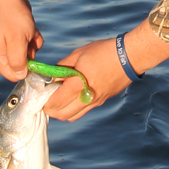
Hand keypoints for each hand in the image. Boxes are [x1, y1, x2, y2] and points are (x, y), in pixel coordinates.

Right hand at [0, 0, 42, 80]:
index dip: (26, 68)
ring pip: (26, 53)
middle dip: (30, 53)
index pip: (14, 75)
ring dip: (32, 43)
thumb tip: (20, 75)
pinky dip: (31, 36)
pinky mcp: (11, 36)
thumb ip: (18, 61)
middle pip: (21, 64)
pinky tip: (30, 27)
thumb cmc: (13, 17)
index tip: (31, 53)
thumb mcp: (17, 41)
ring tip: (29, 31)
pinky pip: (26, 43)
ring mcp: (3, 44)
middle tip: (29, 38)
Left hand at [44, 19, 168, 120]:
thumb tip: (51, 76)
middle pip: (61, 115)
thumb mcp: (79, 54)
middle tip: (46, 100)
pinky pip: (83, 111)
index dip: (44, 100)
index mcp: (78, 84)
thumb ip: (62, 67)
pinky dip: (73, 109)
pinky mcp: (102, 101)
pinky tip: (72, 97)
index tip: (40, 94)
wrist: (129, 57)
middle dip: (50, 110)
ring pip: (72, 117)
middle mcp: (86, 97)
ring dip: (62, 112)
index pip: (55, 101)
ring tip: (58, 100)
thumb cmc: (103, 52)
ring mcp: (95, 101)